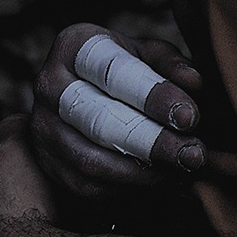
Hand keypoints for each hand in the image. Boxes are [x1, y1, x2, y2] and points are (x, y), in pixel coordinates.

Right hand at [30, 22, 206, 199]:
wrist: (81, 99)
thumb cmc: (124, 73)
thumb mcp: (148, 56)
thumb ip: (171, 65)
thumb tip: (193, 83)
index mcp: (75, 46)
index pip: (113, 72)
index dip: (153, 96)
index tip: (190, 118)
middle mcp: (50, 85)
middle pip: (100, 120)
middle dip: (152, 141)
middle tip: (193, 154)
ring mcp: (43, 126)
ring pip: (92, 160)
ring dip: (143, 172)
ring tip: (182, 173)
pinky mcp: (48, 163)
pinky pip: (88, 186)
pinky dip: (128, 190)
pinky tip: (159, 182)